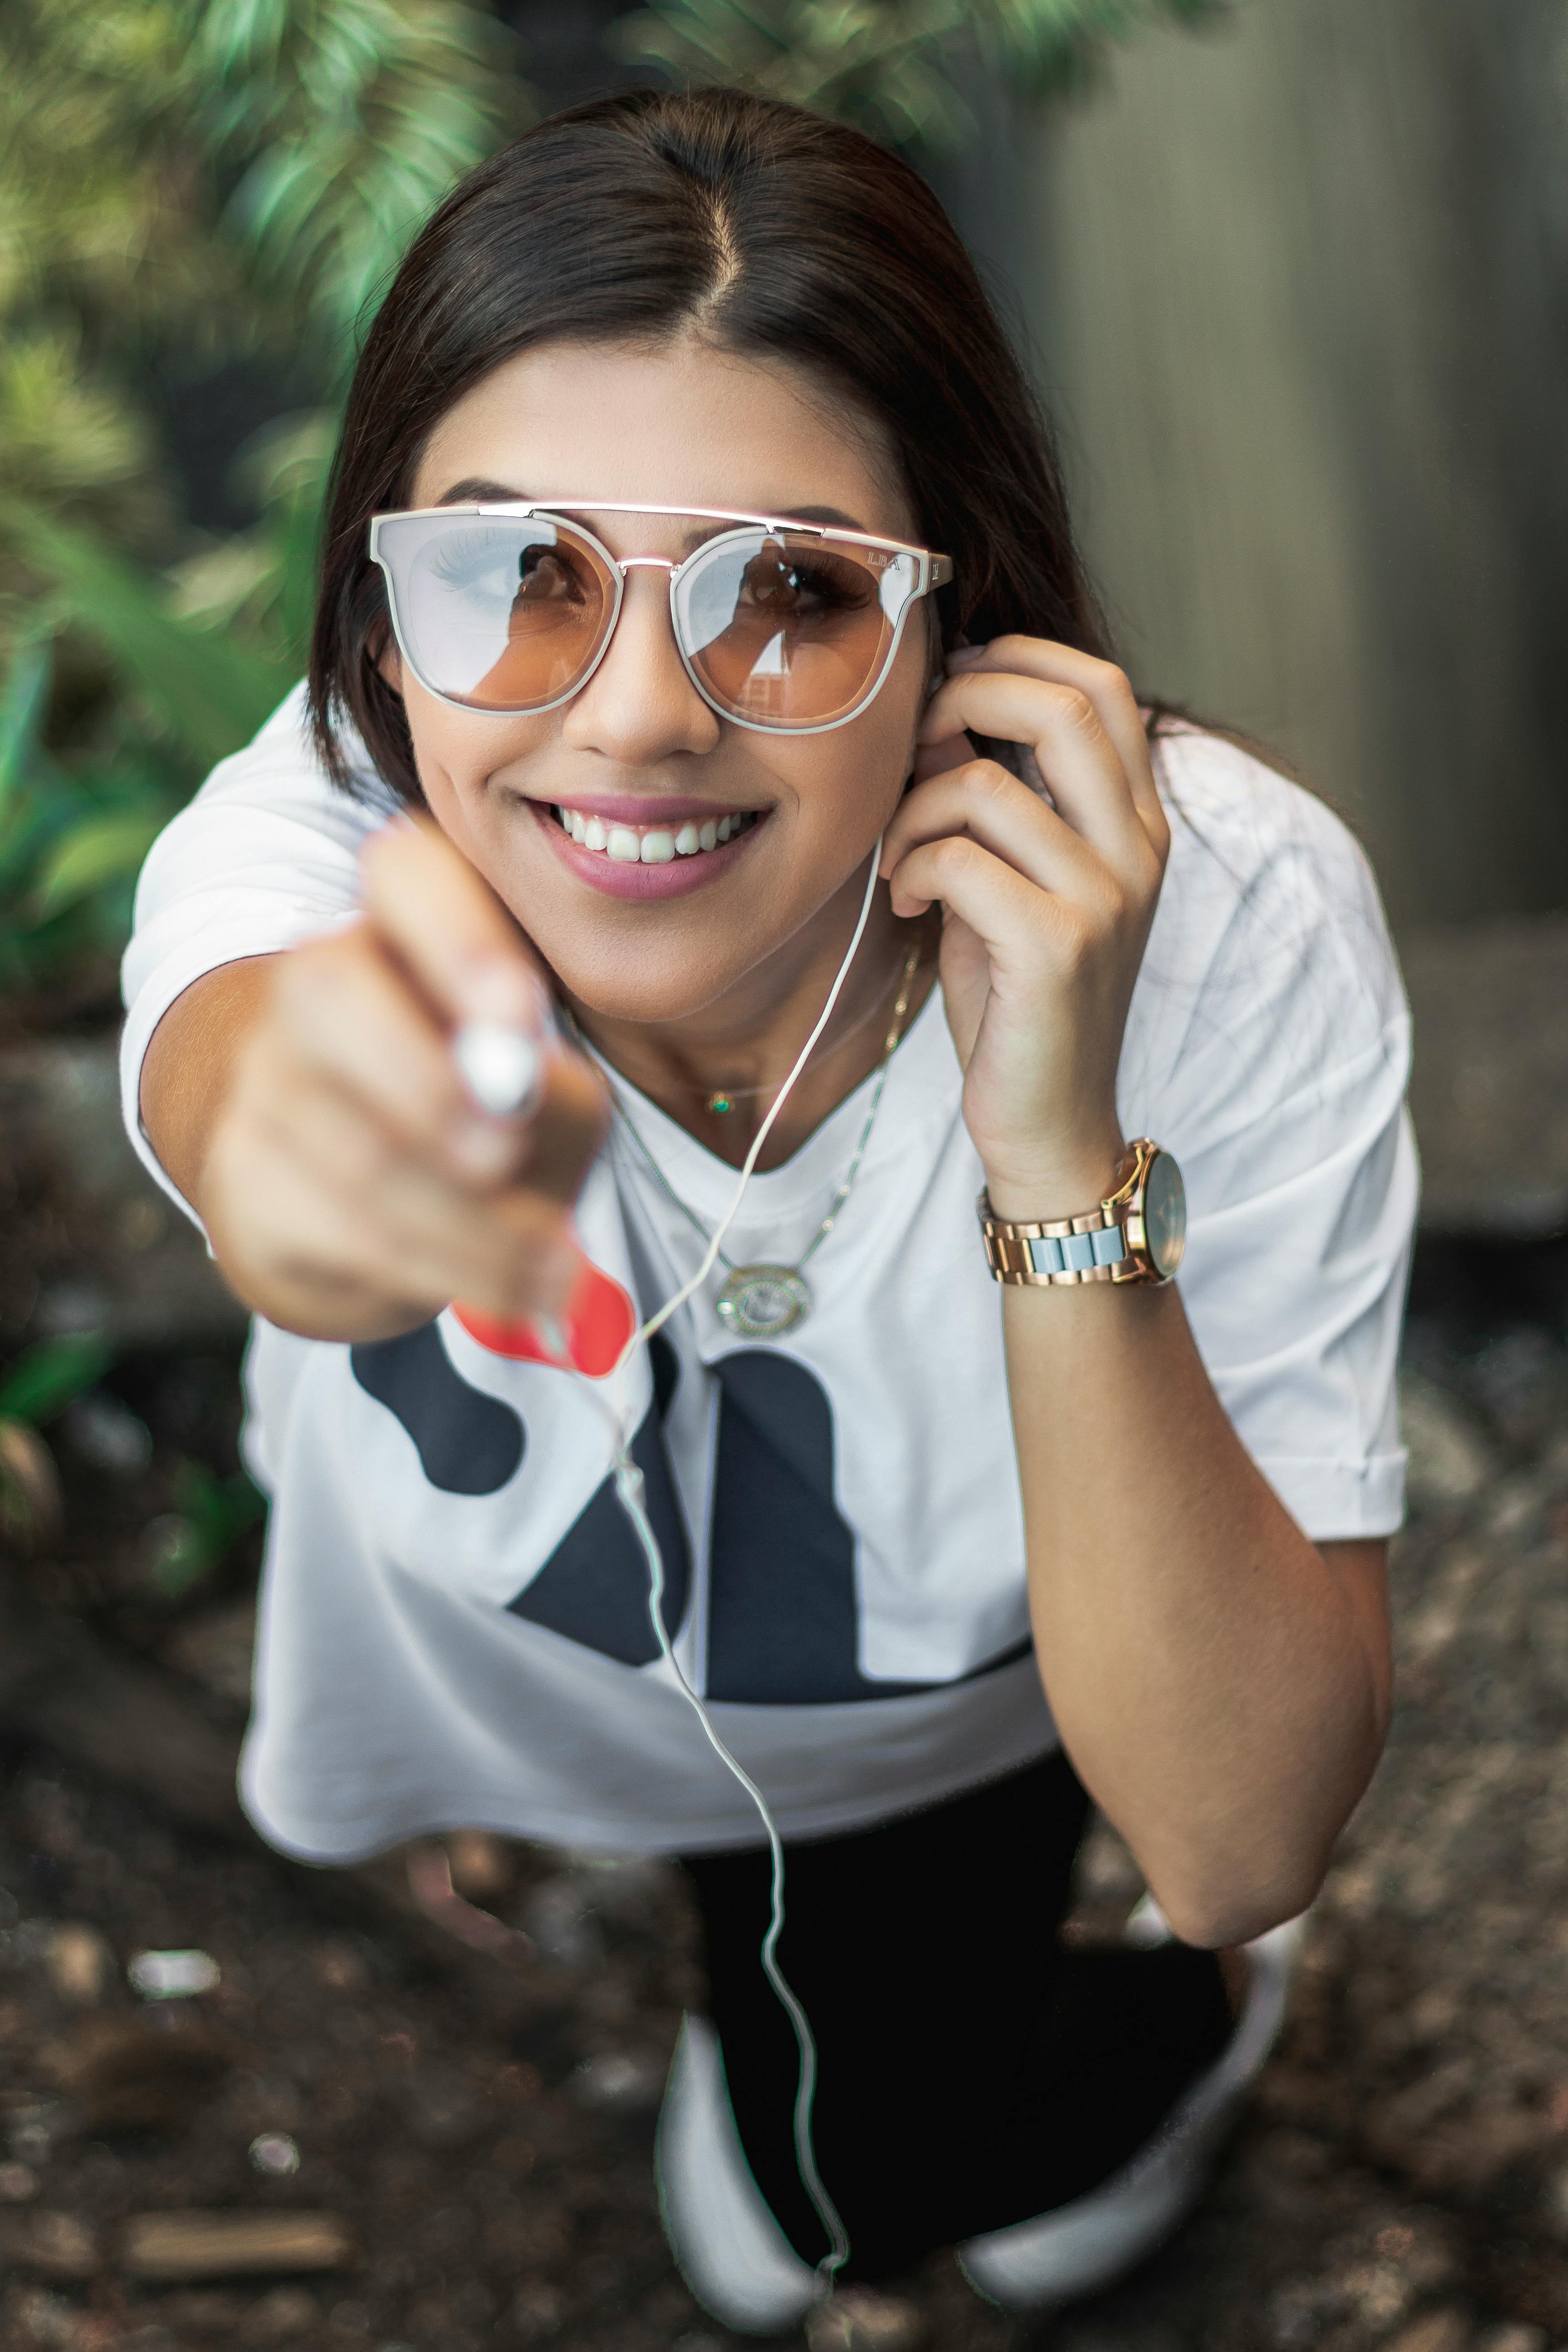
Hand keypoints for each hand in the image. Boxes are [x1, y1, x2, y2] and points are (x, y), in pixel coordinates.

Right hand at [198, 818, 607, 1340]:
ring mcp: (265, 1082)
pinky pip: (343, 1229)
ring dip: (471, 1222)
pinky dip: (451, 1271)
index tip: (521, 1014)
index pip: (403, 871)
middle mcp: (315, 983)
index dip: (457, 936)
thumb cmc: (481, 1122)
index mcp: (404, 928)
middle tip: (503, 1152)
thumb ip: (558, 1100)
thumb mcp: (551, 1100)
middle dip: (424, 1082)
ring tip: (560, 1267)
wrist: (349, 1202)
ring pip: (354, 1147)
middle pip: (328, 989)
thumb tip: (520, 1118)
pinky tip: (526, 1290)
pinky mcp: (248, 1184)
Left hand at [879, 638, 1168, 1216]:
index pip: (1102, 686)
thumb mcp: (1006, 881)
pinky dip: (912, 870)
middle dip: (964, 700)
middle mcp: (1139, 850)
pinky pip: (959, 861)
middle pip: (1062, 705)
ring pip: (987, 786)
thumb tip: (941, 711)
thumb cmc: (1017, 1003)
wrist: (1051, 1122)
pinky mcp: (1059, 945)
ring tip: (900, 861)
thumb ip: (989, 801)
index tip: (949, 688)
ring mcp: (1106, 896)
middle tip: (912, 746)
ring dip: (914, 812)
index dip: (1017, 661)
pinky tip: (907, 908)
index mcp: (1138, 824)